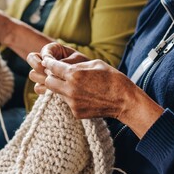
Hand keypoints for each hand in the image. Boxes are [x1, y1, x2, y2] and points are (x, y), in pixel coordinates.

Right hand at [27, 43, 90, 93]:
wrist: (92, 82)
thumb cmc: (87, 68)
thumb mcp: (79, 61)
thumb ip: (65, 62)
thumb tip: (51, 69)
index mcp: (55, 50)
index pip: (44, 50)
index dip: (46, 55)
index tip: (50, 61)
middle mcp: (47, 61)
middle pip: (32, 59)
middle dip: (39, 66)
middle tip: (48, 72)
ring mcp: (44, 74)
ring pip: (33, 74)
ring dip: (41, 78)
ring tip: (52, 83)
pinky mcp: (45, 87)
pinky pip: (38, 88)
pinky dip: (43, 89)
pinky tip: (53, 91)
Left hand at [39, 43, 164, 137]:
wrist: (124, 101)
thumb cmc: (112, 78)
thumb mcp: (94, 64)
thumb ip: (75, 65)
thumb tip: (61, 66)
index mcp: (74, 74)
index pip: (52, 67)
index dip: (49, 63)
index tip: (48, 62)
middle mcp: (70, 89)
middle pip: (48, 81)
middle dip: (51, 76)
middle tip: (59, 74)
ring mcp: (72, 102)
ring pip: (57, 93)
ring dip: (62, 88)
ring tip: (76, 85)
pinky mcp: (76, 112)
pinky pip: (67, 102)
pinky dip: (71, 98)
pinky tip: (84, 96)